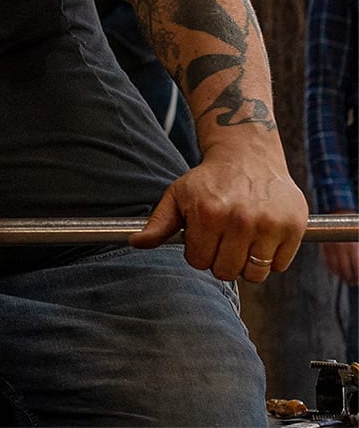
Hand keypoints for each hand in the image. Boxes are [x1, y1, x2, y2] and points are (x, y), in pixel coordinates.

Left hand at [130, 137, 307, 282]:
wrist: (248, 156)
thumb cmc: (209, 180)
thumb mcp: (178, 196)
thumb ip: (158, 224)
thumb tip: (135, 243)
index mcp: (209, 213)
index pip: (199, 262)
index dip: (198, 252)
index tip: (203, 237)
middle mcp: (241, 220)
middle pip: (226, 271)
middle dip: (220, 260)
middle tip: (222, 240)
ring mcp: (270, 223)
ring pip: (255, 274)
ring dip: (246, 263)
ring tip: (242, 242)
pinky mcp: (294, 226)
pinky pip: (280, 265)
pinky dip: (270, 258)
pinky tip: (261, 237)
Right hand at [319, 214, 358, 283]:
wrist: (338, 212)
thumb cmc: (351, 227)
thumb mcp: (357, 240)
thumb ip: (358, 252)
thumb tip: (358, 267)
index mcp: (352, 246)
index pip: (356, 266)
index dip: (357, 275)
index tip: (358, 279)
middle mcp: (341, 247)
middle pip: (345, 268)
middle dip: (350, 277)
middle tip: (354, 282)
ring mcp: (331, 247)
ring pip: (335, 267)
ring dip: (341, 275)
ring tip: (346, 279)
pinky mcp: (324, 247)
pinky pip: (327, 261)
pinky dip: (332, 269)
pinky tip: (337, 272)